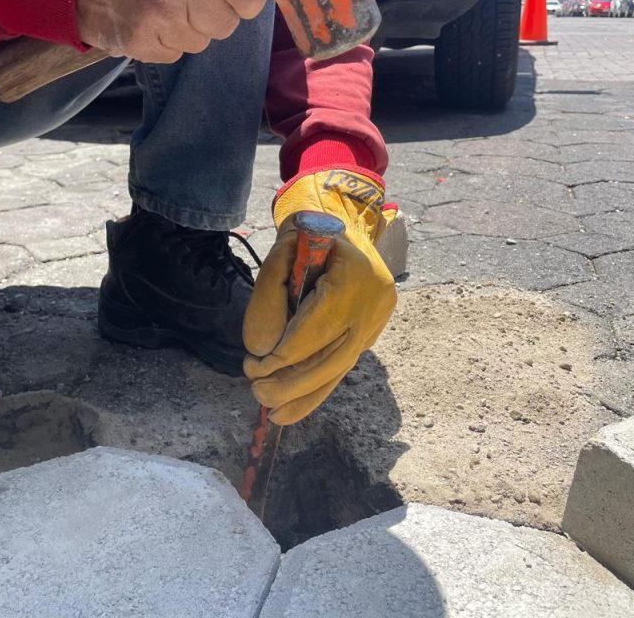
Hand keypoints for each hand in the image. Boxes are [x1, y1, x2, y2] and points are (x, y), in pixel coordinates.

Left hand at [243, 169, 397, 424]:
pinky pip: (343, 367)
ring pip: (340, 368)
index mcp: (356, 276)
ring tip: (273, 413)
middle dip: (293, 382)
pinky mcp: (371, 332)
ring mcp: (377, 320)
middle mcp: (374, 302)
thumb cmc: (311, 231)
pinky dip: (317, 390)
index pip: (319, 326)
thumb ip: (273, 283)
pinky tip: (293, 410)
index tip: (257, 364)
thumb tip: (260, 345)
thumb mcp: (288, 243)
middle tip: (257, 392)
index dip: (287, 352)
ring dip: (305, 395)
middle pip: (333, 356)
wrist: (347, 221)